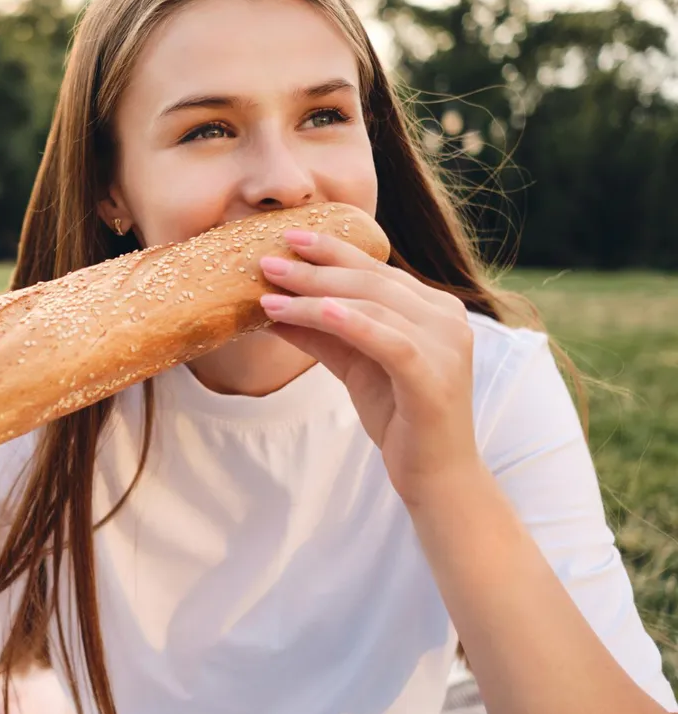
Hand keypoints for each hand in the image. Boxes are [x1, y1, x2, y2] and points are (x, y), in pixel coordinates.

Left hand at [258, 229, 482, 503]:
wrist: (436, 477)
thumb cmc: (398, 417)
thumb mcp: (353, 366)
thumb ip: (320, 334)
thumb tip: (270, 305)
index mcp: (433, 308)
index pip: (376, 269)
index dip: (333, 250)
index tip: (289, 237)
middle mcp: (446, 318)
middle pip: (371, 280)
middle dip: (315, 268)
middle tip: (267, 260)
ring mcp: (446, 346)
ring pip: (373, 305)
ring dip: (315, 296)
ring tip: (270, 294)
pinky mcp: (434, 377)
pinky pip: (387, 340)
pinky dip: (350, 322)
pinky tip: (315, 311)